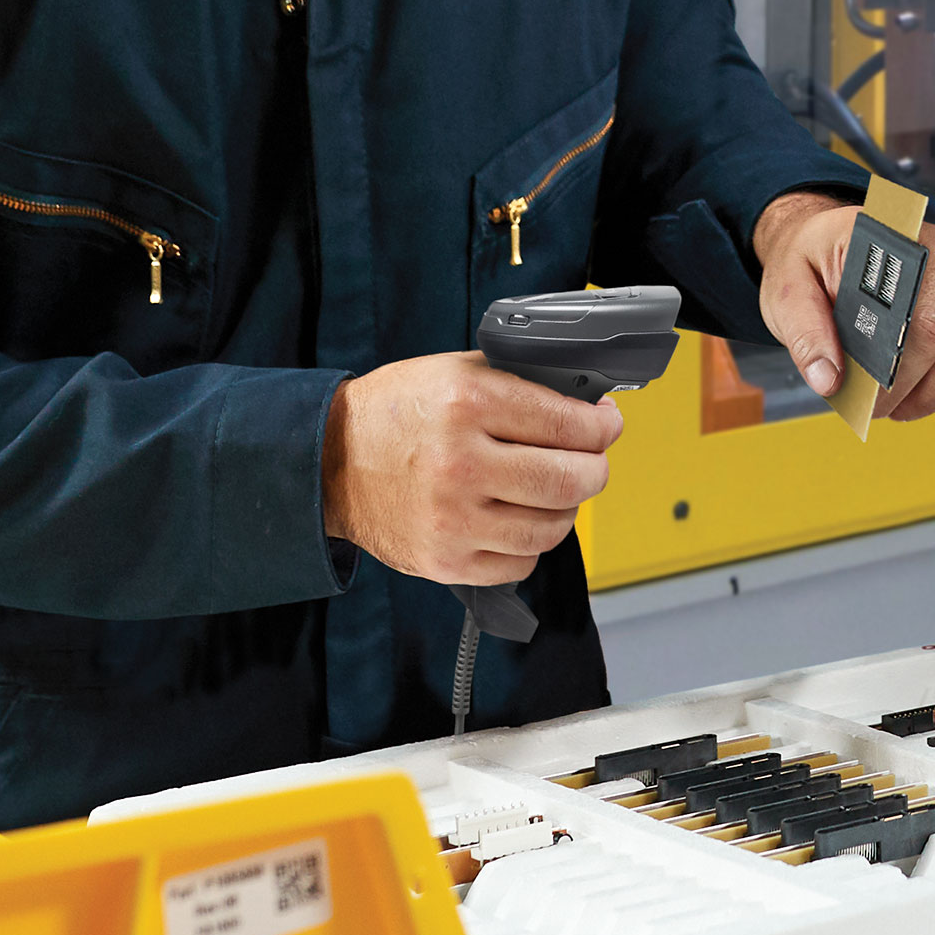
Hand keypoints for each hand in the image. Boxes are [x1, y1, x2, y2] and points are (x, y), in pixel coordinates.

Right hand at [321, 353, 622, 584]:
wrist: (328, 463)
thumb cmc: (395, 413)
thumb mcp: (454, 371)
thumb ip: (520, 382)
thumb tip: (585, 403)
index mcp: (469, 404)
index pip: (570, 424)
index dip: (602, 427)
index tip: (606, 426)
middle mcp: (461, 463)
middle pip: (570, 481)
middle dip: (596, 469)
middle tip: (592, 461)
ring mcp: (453, 519)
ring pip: (551, 528)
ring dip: (564, 510)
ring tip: (551, 491)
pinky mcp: (445, 560)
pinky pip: (520, 563)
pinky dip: (529, 544)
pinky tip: (515, 519)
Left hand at [753, 192, 934, 421]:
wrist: (824, 244)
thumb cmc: (808, 263)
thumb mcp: (786, 291)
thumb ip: (804, 334)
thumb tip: (829, 381)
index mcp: (896, 238)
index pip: (916, 314)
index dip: (897, 369)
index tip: (869, 400)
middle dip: (915, 389)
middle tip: (876, 411)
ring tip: (899, 407)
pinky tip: (928, 395)